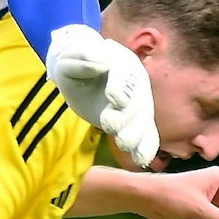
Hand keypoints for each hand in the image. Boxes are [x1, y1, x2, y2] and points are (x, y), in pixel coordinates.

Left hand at [44, 25, 158, 165]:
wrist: (80, 75)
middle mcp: (136, 82)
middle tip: (109, 126)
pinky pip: (148, 135)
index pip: (125, 74)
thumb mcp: (70, 58)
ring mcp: (140, 103)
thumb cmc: (75, 64)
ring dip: (136, 134)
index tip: (113, 100)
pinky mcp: (137, 122)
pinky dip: (146, 148)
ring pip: (144, 119)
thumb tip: (100, 62)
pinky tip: (142, 161)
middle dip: (126, 115)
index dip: (121, 87)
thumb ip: (82, 57)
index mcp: (122, 61)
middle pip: (138, 100)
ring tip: (123, 144)